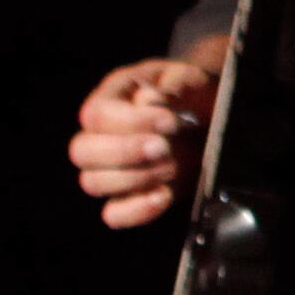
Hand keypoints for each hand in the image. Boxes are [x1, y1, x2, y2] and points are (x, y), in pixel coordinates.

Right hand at [70, 55, 220, 230]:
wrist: (213, 117)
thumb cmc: (196, 94)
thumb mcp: (192, 79)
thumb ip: (175, 84)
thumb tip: (151, 100)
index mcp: (110, 98)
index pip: (97, 115)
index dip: (132, 121)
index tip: (170, 121)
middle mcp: (100, 135)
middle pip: (81, 152)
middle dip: (125, 152)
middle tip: (165, 148)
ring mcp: (111, 169)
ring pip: (93, 183)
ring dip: (136, 178)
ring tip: (172, 166)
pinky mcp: (130, 196)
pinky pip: (114, 215)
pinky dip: (136, 211)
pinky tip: (164, 195)